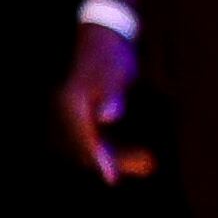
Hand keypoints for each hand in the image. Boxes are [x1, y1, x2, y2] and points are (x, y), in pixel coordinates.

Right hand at [55, 19, 135, 182]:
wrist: (106, 38)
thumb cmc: (112, 56)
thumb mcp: (117, 75)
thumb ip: (113, 99)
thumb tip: (107, 118)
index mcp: (72, 106)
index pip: (85, 140)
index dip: (100, 161)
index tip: (112, 179)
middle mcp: (68, 114)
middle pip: (87, 149)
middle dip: (115, 161)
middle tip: (148, 166)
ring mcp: (75, 116)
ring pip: (94, 146)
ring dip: (119, 156)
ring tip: (149, 163)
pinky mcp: (85, 116)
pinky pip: (98, 139)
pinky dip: (116, 148)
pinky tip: (138, 153)